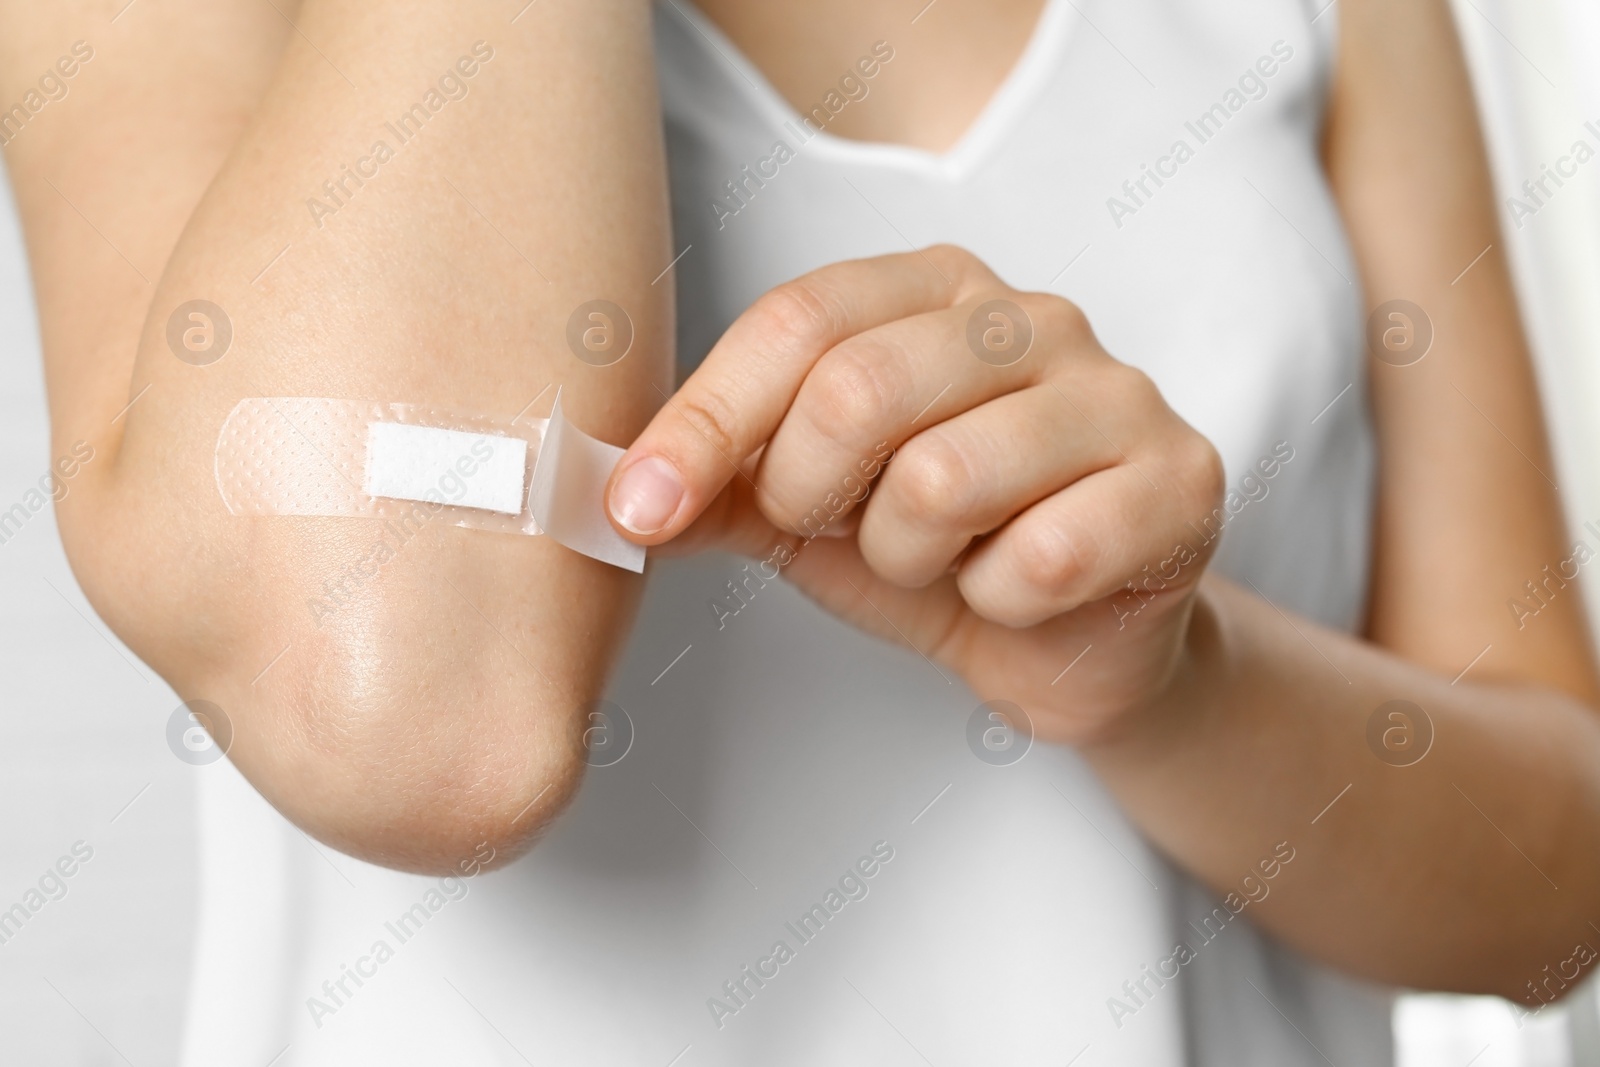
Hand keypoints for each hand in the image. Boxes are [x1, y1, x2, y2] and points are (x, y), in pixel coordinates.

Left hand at [604, 246, 1224, 743]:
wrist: (1071, 641)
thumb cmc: (937, 551)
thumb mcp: (807, 513)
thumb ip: (717, 486)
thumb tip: (604, 493)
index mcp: (932, 290)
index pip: (796, 323)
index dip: (703, 424)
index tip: (640, 509)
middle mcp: (1031, 316)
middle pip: (859, 388)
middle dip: (816, 498)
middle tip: (839, 535)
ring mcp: (1117, 393)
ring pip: (944, 478)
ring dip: (911, 558)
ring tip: (943, 561)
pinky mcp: (1181, 481)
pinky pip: (1043, 556)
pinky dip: (1000, 602)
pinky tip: (1020, 591)